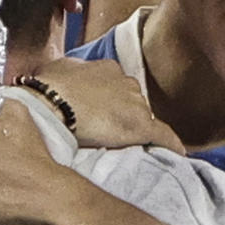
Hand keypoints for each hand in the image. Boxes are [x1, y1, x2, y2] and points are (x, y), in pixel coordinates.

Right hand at [26, 57, 183, 152]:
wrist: (50, 103)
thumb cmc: (46, 88)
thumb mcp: (58, 70)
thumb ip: (70, 73)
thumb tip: (65, 78)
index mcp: (107, 69)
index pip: (117, 87)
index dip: (110, 101)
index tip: (101, 112)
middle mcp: (126, 83)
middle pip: (132, 102)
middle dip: (123, 114)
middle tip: (107, 130)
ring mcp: (136, 104)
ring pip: (144, 118)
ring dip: (136, 130)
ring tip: (124, 146)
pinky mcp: (141, 126)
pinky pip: (163, 136)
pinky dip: (170, 145)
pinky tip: (178, 155)